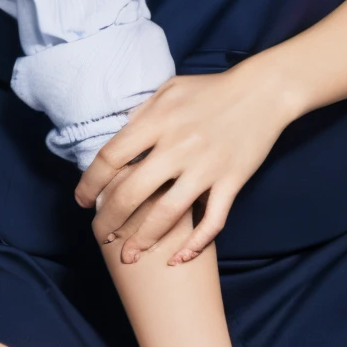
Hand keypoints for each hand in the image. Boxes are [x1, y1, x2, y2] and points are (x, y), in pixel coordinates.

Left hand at [75, 60, 290, 263]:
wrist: (263, 92)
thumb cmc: (212, 88)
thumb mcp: (169, 89)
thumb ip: (142, 113)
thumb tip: (118, 137)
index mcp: (158, 121)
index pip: (111, 157)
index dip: (90, 183)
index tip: (83, 200)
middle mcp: (178, 147)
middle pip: (132, 193)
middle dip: (108, 220)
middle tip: (99, 235)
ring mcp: (206, 167)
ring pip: (166, 215)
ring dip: (143, 240)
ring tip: (129, 256)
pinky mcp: (231, 182)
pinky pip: (212, 222)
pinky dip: (195, 245)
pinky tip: (179, 258)